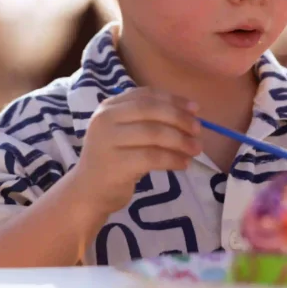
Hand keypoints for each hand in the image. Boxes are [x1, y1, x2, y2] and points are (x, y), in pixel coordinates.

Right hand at [70, 87, 201, 218]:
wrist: (88, 192)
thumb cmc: (113, 160)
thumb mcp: (124, 132)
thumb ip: (147, 120)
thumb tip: (189, 114)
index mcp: (109, 107)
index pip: (145, 95)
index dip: (173, 100)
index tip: (195, 109)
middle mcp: (105, 119)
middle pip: (151, 111)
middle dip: (179, 119)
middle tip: (198, 130)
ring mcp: (108, 141)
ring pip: (154, 133)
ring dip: (180, 140)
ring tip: (195, 149)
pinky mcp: (116, 164)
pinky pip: (153, 157)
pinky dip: (173, 159)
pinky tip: (183, 164)